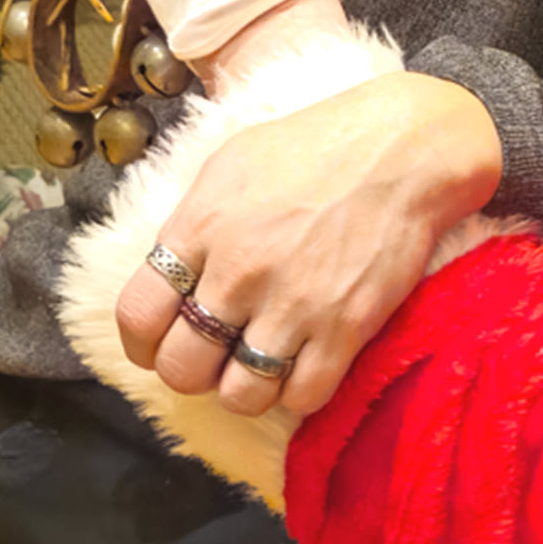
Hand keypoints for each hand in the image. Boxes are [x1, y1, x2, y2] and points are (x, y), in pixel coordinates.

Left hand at [116, 66, 502, 416]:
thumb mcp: (234, 164)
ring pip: (240, 396)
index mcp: (202, 226)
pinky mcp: (345, 327)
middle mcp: (239, 272)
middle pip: (182, 367)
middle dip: (193, 371)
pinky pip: (303, 397)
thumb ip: (195, 222)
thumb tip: (172, 270)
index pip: (137, 315)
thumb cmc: (320, 146)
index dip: (143, 342)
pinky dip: (299, 392)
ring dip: (246, 388)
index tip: (158, 344)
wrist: (405, 148)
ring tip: (261, 365)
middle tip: (216, 356)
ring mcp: (293, 304)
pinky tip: (305, 364)